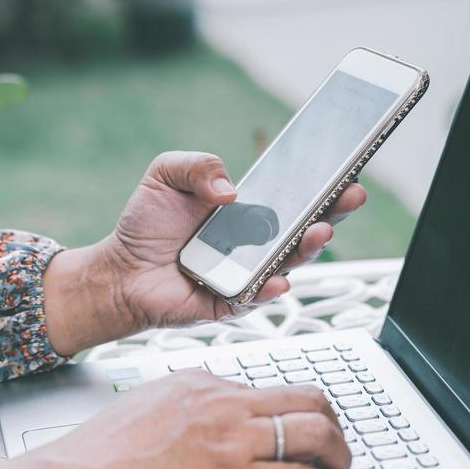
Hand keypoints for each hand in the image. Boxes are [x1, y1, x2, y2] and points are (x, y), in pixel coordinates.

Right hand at [0, 372, 353, 468]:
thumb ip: (183, 405)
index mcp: (202, 383)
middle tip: (337, 445)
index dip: (295, 410)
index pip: (267, 388)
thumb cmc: (101, 453)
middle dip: (333, 424)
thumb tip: (205, 417)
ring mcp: (233, 441)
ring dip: (340, 454)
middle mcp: (225, 404)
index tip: (303, 425)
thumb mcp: (146, 403)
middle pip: (307, 399)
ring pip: (316, 433)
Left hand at [43, 153, 367, 354]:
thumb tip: (230, 189)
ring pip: (288, 264)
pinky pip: (256, 297)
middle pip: (303, 230)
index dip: (320, 187)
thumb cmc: (145, 226)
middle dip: (332, 213)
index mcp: (247, 213)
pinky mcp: (230, 303)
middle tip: (350, 196)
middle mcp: (253, 245)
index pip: (293, 198)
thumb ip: (198, 165)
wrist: (119, 270)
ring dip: (307, 250)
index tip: (345, 172)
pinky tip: (277, 278)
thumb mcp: (166, 175)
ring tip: (320, 231)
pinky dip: (269, 288)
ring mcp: (246, 275)